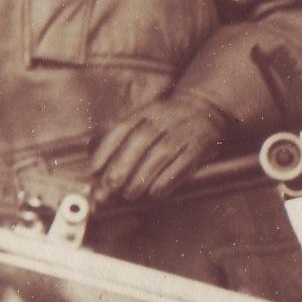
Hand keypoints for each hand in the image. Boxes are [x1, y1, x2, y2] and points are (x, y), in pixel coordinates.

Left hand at [90, 98, 225, 202]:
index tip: (93, 170)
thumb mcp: (145, 119)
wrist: (207, 107)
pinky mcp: (200, 145)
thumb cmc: (168, 122)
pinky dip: (168, 179)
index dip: (105, 150)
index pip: (122, 128)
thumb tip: (94, 159)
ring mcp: (183, 131)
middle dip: (122, 166)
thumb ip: (121, 137)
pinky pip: (183, 163)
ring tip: (130, 194)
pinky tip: (156, 193)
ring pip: (160, 153)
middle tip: (109, 187)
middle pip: (140, 141)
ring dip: (143, 176)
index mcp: (146, 112)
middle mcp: (163, 119)